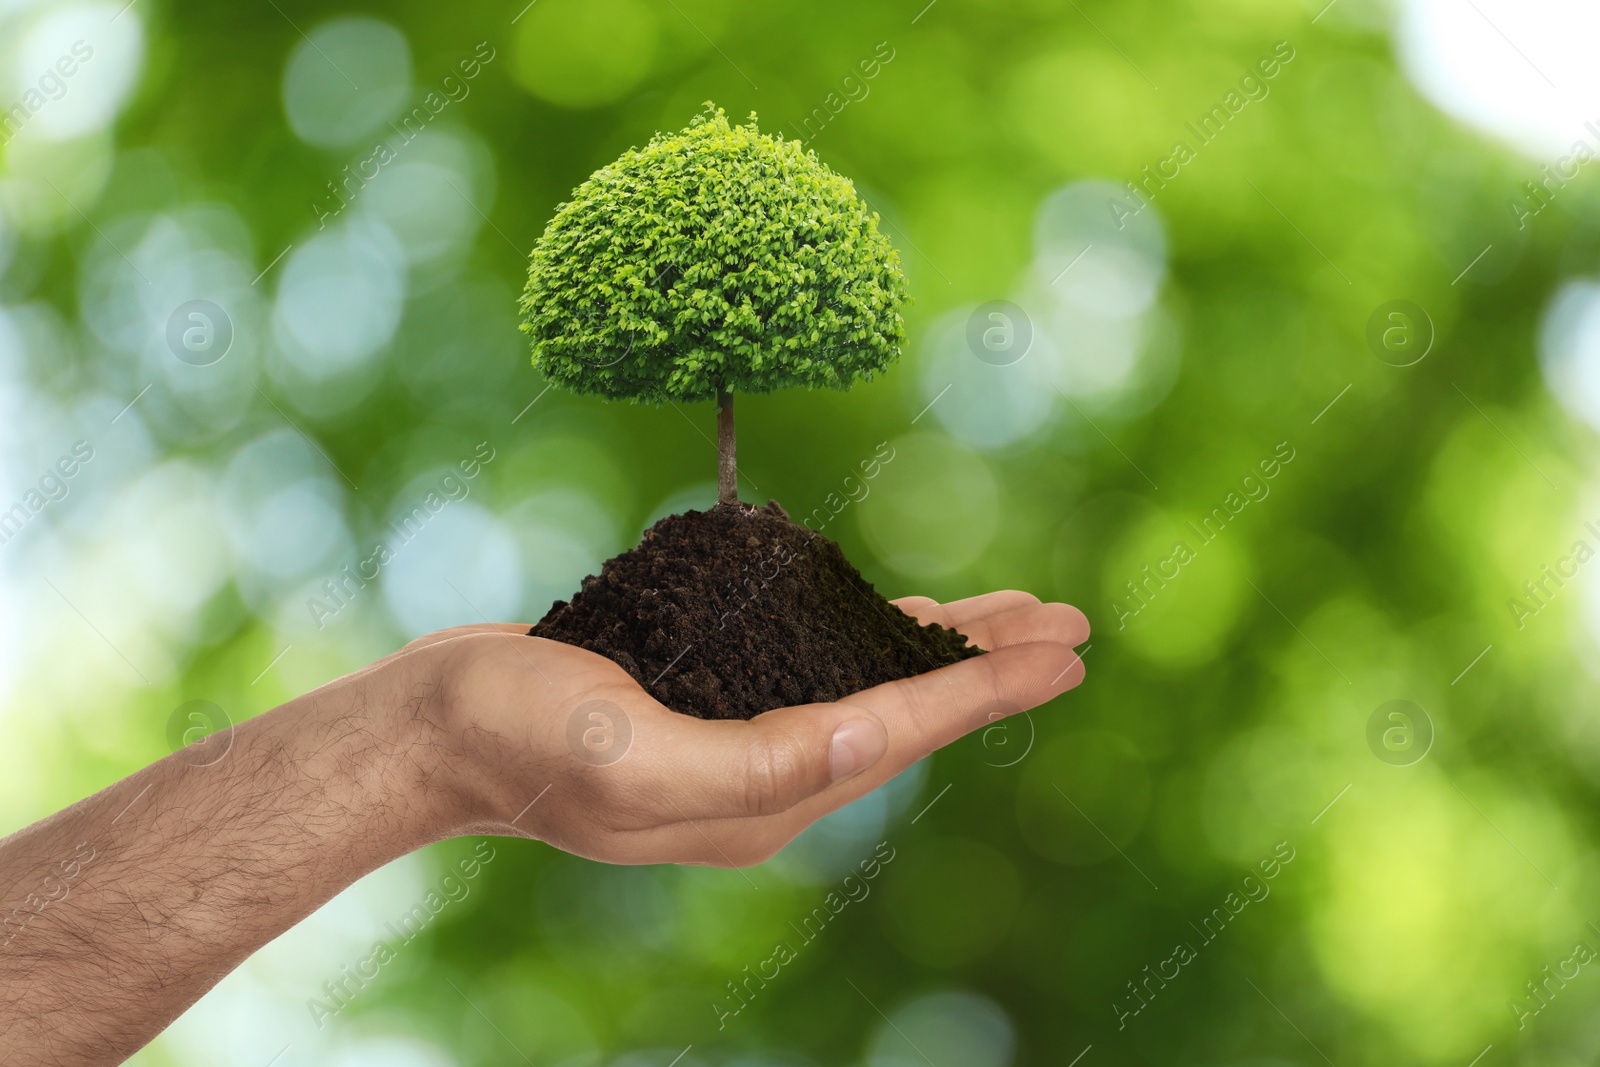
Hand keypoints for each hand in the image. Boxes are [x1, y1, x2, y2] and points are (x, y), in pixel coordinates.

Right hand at [405, 590, 1088, 865]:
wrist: (437, 724)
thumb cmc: (523, 741)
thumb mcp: (637, 760)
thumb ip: (758, 761)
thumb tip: (870, 734)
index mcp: (762, 797)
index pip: (901, 731)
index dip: (987, 687)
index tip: (1064, 652)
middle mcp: (765, 775)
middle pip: (905, 712)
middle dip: (988, 667)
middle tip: (1069, 628)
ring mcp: (737, 739)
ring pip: (868, 687)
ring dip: (940, 650)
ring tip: (1009, 618)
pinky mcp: (708, 699)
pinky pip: (814, 669)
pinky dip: (868, 641)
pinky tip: (890, 622)